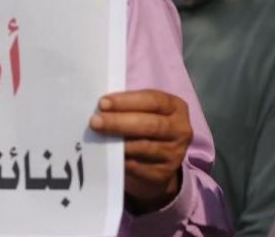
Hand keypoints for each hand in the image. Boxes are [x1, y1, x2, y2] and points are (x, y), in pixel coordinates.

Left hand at [89, 89, 191, 212]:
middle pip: (150, 125)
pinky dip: (121, 160)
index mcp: (175, 107)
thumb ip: (127, 105)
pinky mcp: (163, 174)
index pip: (153, 100)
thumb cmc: (144, 126)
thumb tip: (100, 106)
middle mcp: (180, 130)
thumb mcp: (143, 111)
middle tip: (95, 122)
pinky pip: (138, 166)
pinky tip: (107, 155)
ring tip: (98, 137)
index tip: (102, 103)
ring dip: (118, 143)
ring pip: (144, 147)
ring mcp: (174, 154)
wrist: (158, 162)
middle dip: (119, 122)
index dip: (127, 101)